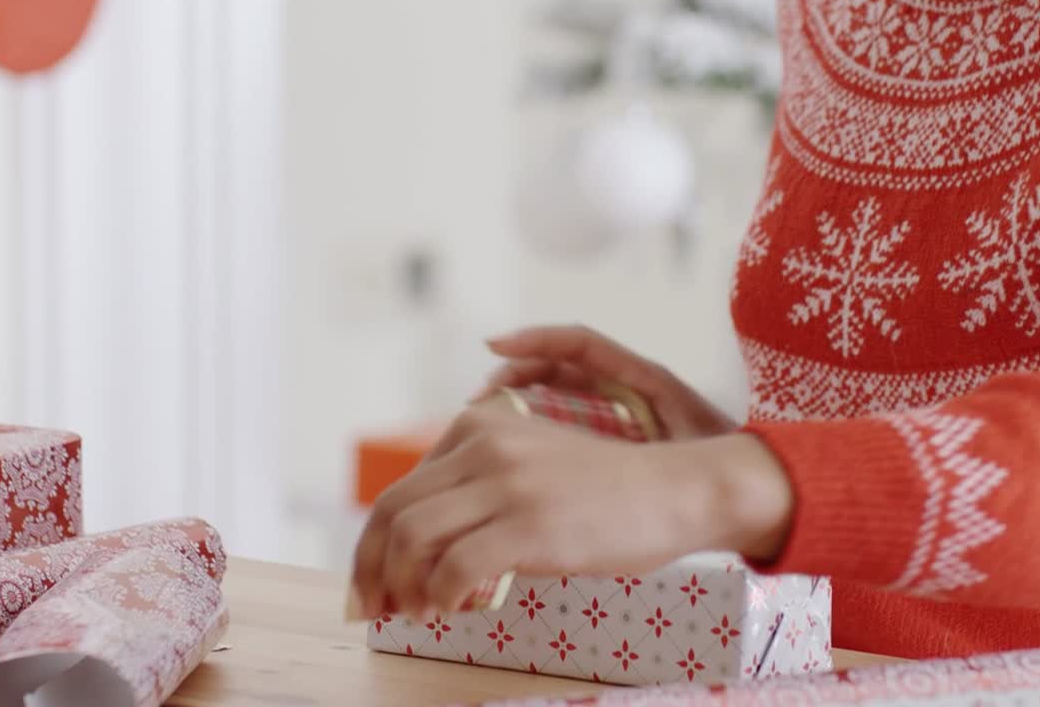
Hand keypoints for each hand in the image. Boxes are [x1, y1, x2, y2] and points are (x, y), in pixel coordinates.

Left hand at [349, 401, 793, 619]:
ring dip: (400, 587)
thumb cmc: (602, 490)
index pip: (400, 490)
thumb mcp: (531, 461)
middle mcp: (485, 445)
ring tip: (414, 613)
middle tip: (371, 610)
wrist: (670, 489)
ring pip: (413, 538)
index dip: (373, 544)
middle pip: (393, 512)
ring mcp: (507, 483)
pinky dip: (439, 597)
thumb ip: (479, 479)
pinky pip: (454, 568)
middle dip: (369, 570)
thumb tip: (419, 537)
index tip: (373, 584)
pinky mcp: (529, 524)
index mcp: (479, 425)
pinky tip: (451, 610)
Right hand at [471, 325, 736, 440]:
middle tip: (479, 400)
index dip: (535, 340)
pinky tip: (514, 454)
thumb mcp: (679, 423)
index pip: (578, 343)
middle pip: (556, 367)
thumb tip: (593, 397)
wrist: (749, 486)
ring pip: (555, 396)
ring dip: (519, 402)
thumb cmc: (718, 450)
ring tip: (484, 423)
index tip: (495, 347)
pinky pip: (565, 425)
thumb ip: (642, 398)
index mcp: (638, 374)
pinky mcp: (611, 440)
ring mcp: (615, 413)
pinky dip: (536, 430)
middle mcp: (621, 387)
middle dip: (515, 373)